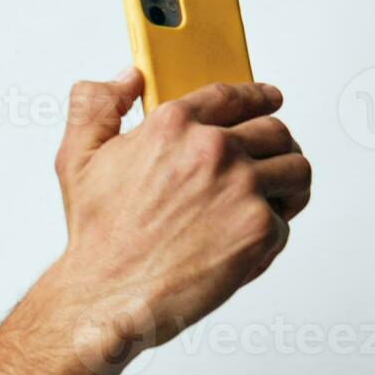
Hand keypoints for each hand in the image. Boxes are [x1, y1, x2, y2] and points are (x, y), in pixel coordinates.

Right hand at [51, 69, 311, 355]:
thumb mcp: (78, 159)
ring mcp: (241, 188)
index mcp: (173, 125)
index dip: (257, 96)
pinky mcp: (259, 229)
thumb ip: (97, 106)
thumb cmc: (98, 238)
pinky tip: (246, 244)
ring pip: (296, 170)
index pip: (232, 95)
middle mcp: (212, 149)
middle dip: (277, 146)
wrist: (109, 296)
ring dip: (289, 185)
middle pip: (275, 130)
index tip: (270, 101)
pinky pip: (287, 222)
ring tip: (275, 200)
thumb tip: (126, 78)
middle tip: (271, 164)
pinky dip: (271, 236)